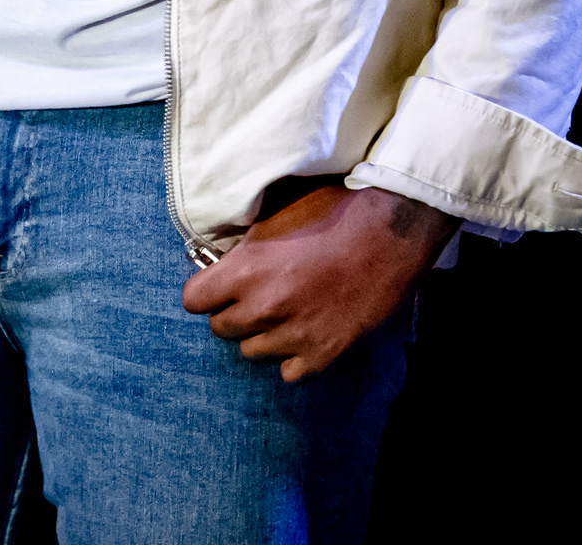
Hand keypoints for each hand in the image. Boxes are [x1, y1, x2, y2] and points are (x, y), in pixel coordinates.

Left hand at [182, 183, 455, 380]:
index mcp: (246, 270)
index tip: (216, 285)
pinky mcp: (322, 354)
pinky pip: (288, 371)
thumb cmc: (333, 210)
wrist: (388, 233)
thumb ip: (245, 242)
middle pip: (220, 329)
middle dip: (232, 311)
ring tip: (282, 311)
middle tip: (253, 295)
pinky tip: (305, 331)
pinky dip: (293, 355)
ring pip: (251, 352)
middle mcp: (263, 308)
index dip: (204, 291)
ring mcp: (293, 336)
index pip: (193, 300)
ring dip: (261, 334)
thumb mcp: (277, 213)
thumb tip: (222, 252)